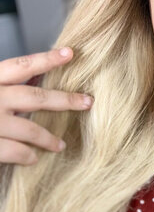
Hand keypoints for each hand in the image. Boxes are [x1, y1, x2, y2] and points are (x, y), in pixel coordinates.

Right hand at [0, 48, 92, 165]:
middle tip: (87, 102)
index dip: (46, 59)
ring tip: (59, 145)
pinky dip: (28, 155)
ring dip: (48, 138)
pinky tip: (33, 158)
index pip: (20, 66)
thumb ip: (3, 88)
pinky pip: (16, 152)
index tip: (71, 53)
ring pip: (29, 128)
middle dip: (65, 99)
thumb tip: (32, 83)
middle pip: (35, 97)